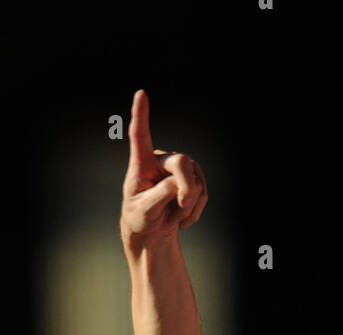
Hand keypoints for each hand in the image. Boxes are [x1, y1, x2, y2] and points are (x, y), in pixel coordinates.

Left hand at [120, 90, 207, 249]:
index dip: (140, 115)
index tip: (141, 94)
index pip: (140, 136)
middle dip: (186, 188)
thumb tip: (180, 184)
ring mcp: (178, 168)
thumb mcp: (144, 211)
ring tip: (173, 217)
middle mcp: (160, 160)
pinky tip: (183, 218)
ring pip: (195, 180)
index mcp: (141, 164)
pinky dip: (195, 210)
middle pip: (182, 162)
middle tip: (182, 207)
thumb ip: (160, 195)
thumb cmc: (140, 219)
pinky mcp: (192, 178)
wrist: (151, 232)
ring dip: (188, 205)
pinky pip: (202, 192)